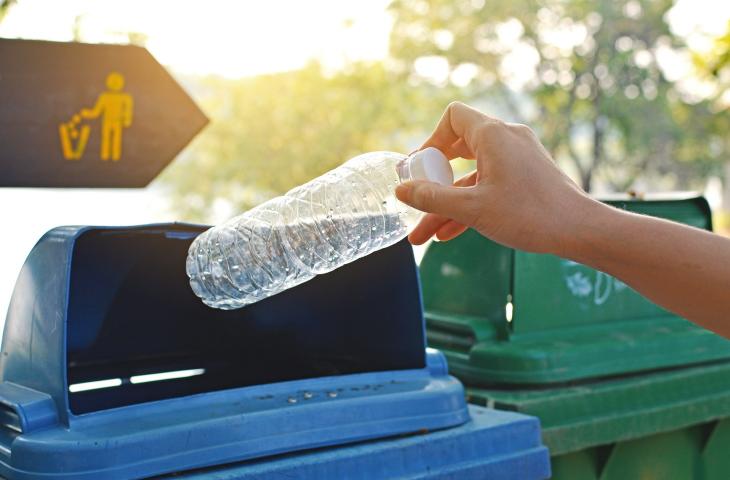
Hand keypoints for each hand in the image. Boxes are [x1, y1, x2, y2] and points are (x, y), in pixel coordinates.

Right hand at [395, 101, 597, 254]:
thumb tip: (400, 191)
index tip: (419, 169)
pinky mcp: (526, 177)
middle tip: (416, 199)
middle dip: (433, 180)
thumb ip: (432, 199)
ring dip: (447, 203)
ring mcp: (518, 159)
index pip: (452, 117)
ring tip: (422, 235)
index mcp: (493, 135)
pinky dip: (469, 204)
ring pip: (471, 176)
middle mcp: (506, 139)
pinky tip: (448, 233)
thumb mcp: (472, 208)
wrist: (581, 230)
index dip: (431, 140)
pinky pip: (488, 185)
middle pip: (458, 149)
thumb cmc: (530, 215)